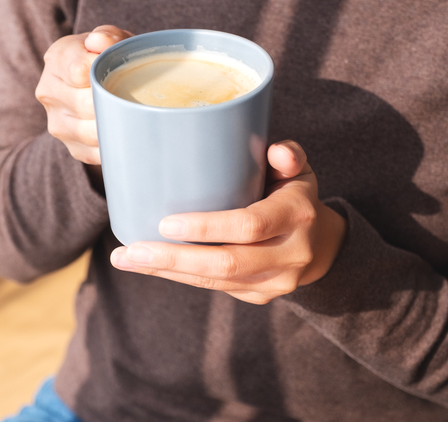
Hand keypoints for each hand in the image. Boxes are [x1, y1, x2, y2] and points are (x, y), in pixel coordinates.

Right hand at [35, 25, 133, 164]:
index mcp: (57, 58)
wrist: (100, 84)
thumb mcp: (112, 39)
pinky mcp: (72, 147)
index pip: (78, 71)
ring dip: (116, 125)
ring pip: (90, 132)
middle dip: (114, 101)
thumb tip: (99, 42)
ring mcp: (58, 123)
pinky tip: (128, 133)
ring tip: (136, 115)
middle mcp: (49, 91)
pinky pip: (97, 153)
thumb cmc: (110, 58)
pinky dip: (115, 145)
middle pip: (85, 104)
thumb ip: (108, 36)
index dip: (105, 72)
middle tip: (138, 95)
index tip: (122, 68)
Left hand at [110, 141, 346, 303]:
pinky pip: (212, 287)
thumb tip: (275, 150)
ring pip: (214, 281)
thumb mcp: (296, 170)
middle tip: (130, 250)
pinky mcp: (257, 296)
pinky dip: (177, 276)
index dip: (207, 227)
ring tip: (125, 259)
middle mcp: (289, 255)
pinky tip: (145, 265)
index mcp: (297, 216)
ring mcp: (274, 283)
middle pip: (226, 263)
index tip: (164, 223)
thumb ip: (287, 155)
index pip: (250, 226)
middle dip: (173, 259)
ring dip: (165, 272)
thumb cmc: (294, 195)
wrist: (322, 246)